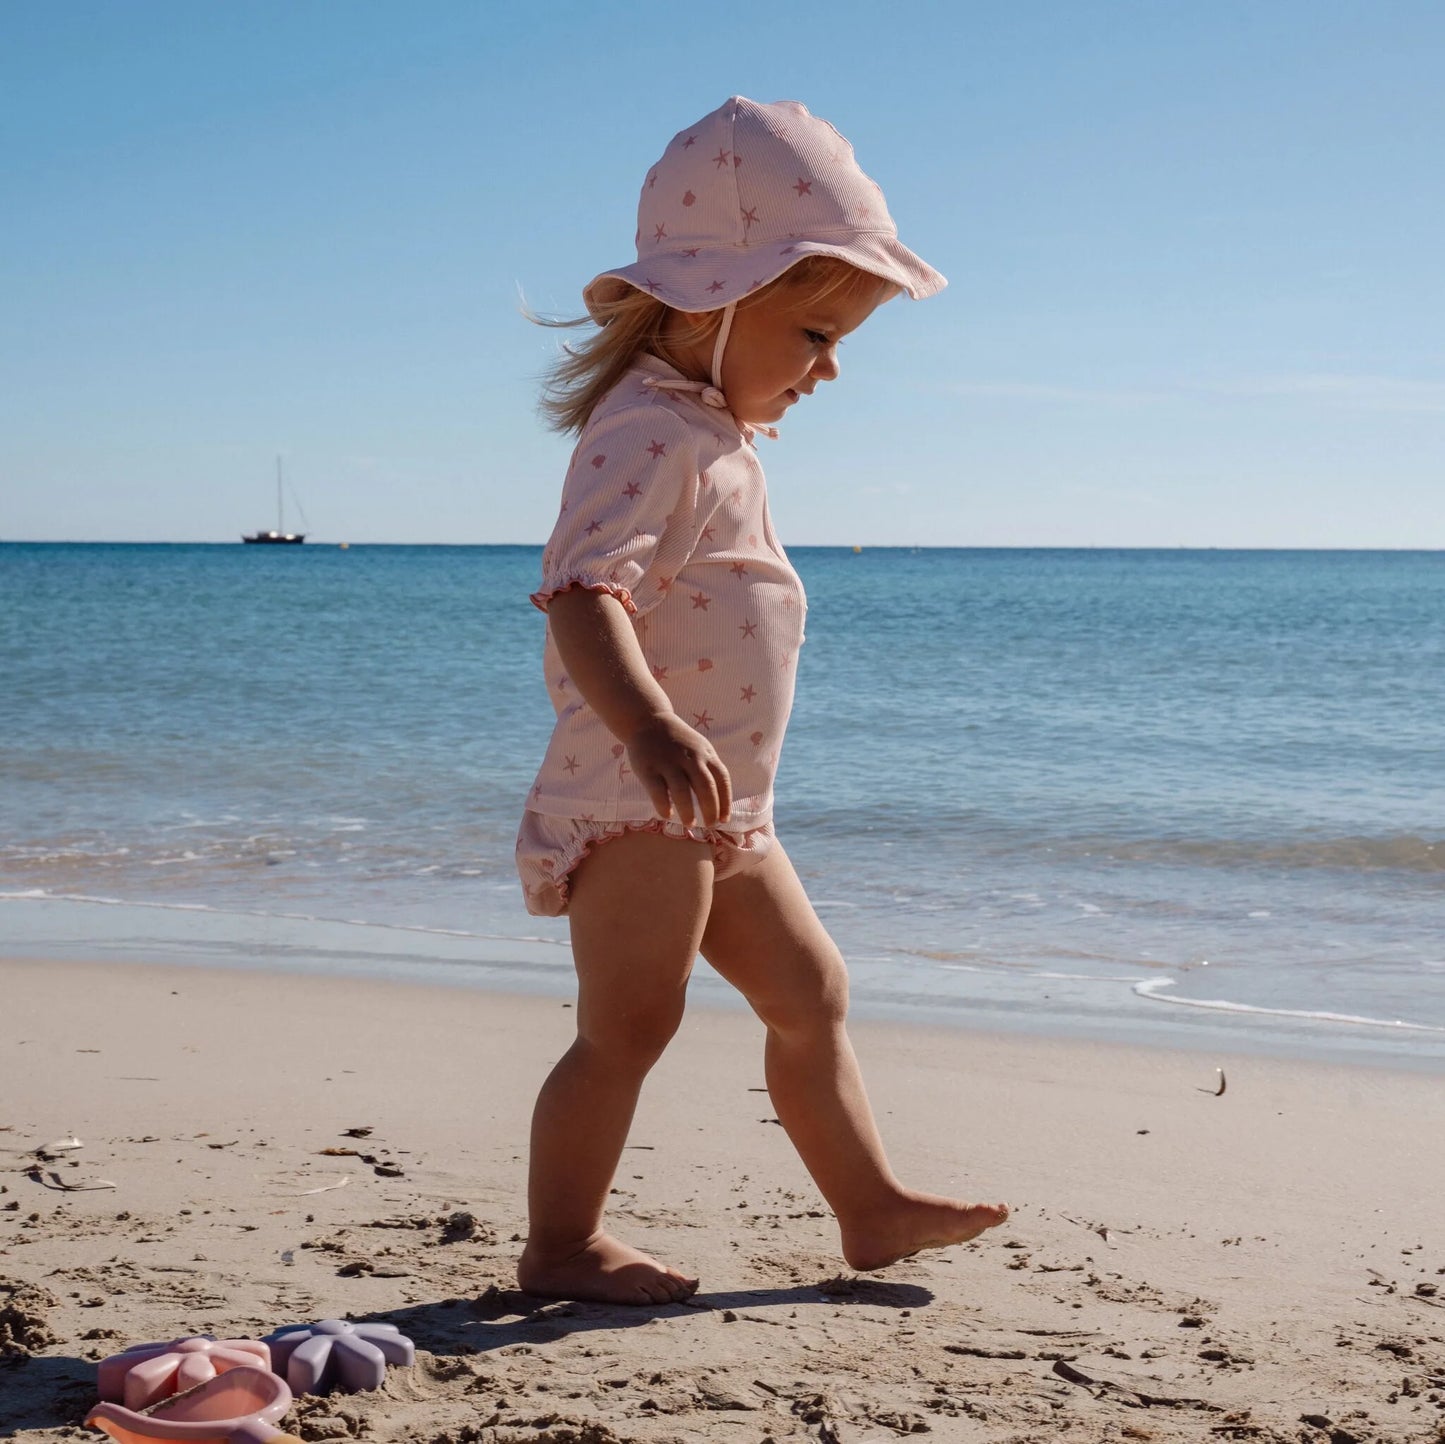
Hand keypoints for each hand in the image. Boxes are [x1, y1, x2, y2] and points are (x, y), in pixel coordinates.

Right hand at [623, 712, 732, 826]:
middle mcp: (689, 758)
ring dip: (687, 810)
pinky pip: (657, 790)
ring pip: (681, 790)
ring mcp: (668, 762)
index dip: (725, 801)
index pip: (722, 779)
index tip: (724, 819)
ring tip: (690, 823)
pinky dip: (663, 805)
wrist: (648, 720)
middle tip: (710, 825)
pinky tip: (667, 814)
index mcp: (705, 754)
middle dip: (710, 809)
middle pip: (705, 786)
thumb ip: (709, 769)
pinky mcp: (648, 767)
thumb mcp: (700, 748)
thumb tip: (719, 803)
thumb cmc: (678, 741)